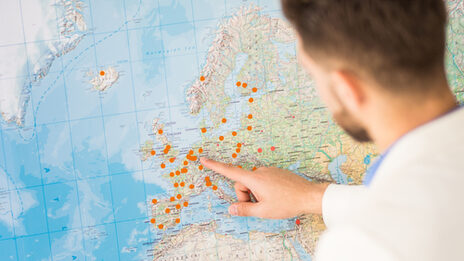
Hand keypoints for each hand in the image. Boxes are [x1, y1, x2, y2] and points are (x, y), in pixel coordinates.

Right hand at [200, 157, 328, 218]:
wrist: (309, 195)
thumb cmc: (287, 203)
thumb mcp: (263, 211)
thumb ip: (244, 209)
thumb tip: (231, 209)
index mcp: (254, 179)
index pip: (230, 172)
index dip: (215, 166)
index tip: (204, 159)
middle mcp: (259, 172)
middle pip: (242, 183)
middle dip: (245, 195)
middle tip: (259, 206)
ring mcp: (269, 171)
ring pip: (253, 183)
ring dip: (256, 193)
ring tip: (270, 202)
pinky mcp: (276, 172)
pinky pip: (263, 181)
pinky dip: (264, 190)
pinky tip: (277, 196)